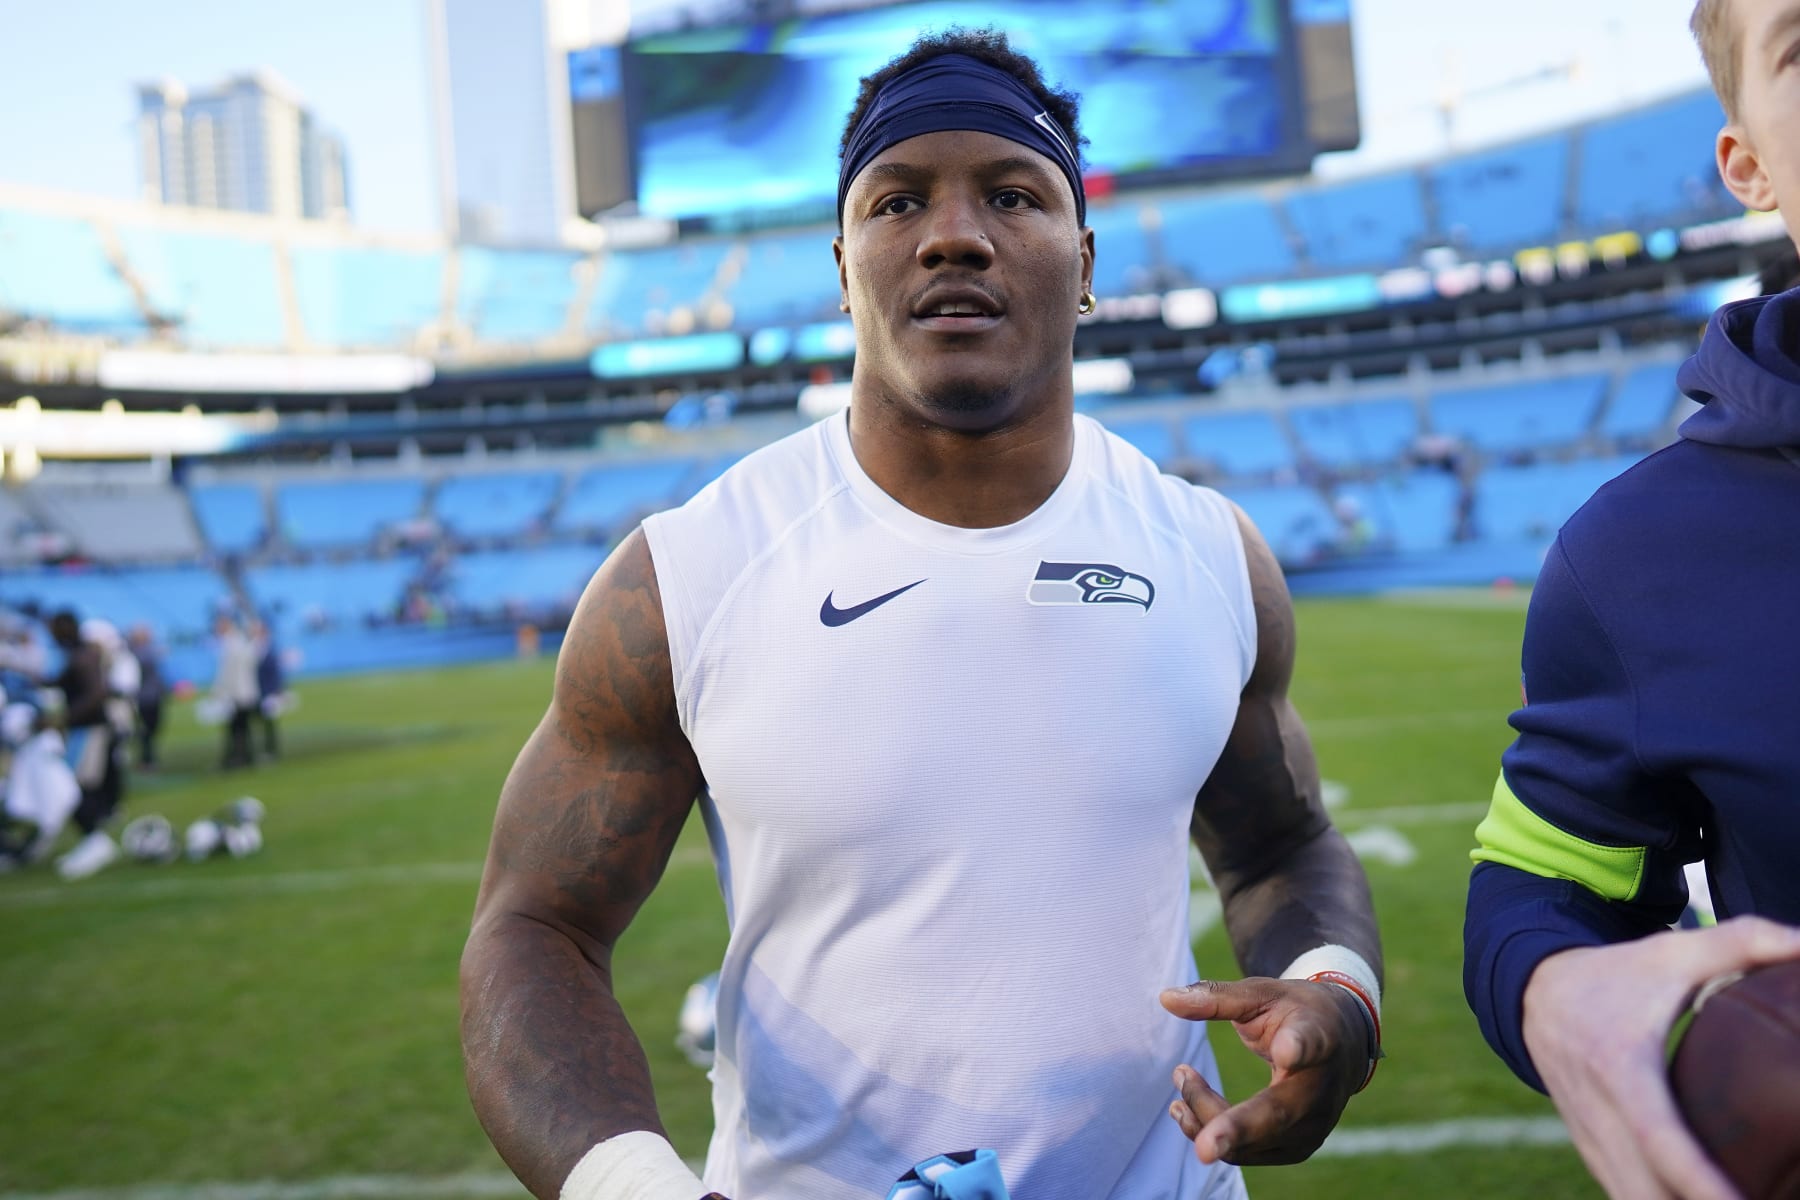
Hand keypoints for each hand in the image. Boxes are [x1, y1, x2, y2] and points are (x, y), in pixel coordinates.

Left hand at [1159, 977, 1369, 1165]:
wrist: (1344, 1043)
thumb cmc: (1296, 1013)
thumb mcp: (1262, 993)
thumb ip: (1216, 998)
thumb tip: (1165, 998)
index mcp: (1319, 1036)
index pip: (1311, 1044)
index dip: (1298, 1048)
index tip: (1286, 1051)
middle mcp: (1321, 1089)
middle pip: (1277, 1115)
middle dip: (1238, 1130)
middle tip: (1204, 1148)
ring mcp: (1312, 1127)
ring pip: (1253, 1141)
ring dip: (1205, 1116)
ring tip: (1181, 1076)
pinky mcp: (1296, 1148)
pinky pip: (1247, 1152)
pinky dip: (1210, 1132)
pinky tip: (1183, 1108)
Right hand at [1523, 916, 1799, 1199]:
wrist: (1535, 992)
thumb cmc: (1617, 974)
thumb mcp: (1671, 952)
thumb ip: (1743, 942)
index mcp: (1621, 1068)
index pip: (1661, 1140)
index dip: (1702, 1184)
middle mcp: (1599, 1112)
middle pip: (1646, 1191)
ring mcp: (1591, 1138)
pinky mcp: (1593, 1151)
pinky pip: (1626, 1195)